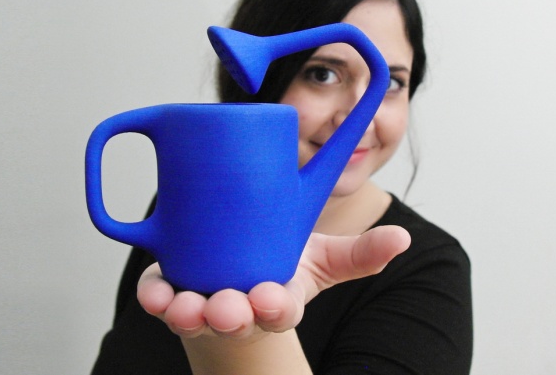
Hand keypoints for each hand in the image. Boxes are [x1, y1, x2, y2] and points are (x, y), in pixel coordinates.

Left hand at [138, 225, 409, 339]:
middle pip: (235, 318)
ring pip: (192, 314)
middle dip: (230, 316)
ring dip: (186, 313)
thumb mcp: (323, 257)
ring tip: (182, 307)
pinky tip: (155, 293)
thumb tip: (400, 237)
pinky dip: (155, 298)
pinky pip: (160, 298)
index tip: (271, 299)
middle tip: (226, 307)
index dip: (275, 309)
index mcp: (276, 299)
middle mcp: (239, 307)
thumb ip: (360, 252)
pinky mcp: (173, 288)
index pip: (278, 311)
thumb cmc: (283, 263)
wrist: (241, 268)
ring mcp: (203, 300)